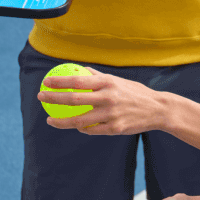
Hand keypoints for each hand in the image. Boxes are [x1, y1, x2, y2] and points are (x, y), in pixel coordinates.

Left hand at [41, 70, 163, 135]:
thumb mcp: (117, 80)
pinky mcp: (116, 129)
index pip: (77, 81)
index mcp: (107, 83)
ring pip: (80, 120)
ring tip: (50, 120)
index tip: (45, 82)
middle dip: (54, 99)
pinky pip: (92, 130)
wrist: (158, 109)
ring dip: (62, 121)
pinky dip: (82, 129)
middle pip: (74, 99)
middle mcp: (108, 98)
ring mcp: (112, 115)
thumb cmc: (134, 92)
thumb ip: (97, 76)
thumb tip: (77, 69)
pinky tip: (74, 127)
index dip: (59, 81)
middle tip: (41, 98)